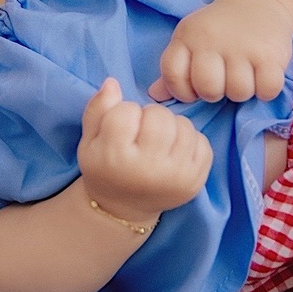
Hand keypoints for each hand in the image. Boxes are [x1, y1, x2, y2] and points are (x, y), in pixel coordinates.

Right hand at [77, 78, 212, 225]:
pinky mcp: (195, 182)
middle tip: (142, 131)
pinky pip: (202, 142)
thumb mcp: (89, 140)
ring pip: (183, 125)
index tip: (121, 127)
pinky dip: (189, 141)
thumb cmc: (104, 167)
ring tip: (158, 141)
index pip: (126, 110)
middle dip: (149, 115)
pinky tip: (174, 151)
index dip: (123, 111)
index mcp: (115, 158)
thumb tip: (113, 82)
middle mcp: (148, 169)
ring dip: (171, 126)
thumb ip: (98, 108)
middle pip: (159, 115)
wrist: (122, 209)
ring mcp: (175, 176)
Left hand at [149, 0, 292, 103]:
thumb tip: (155, 95)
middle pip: (208, 88)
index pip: (172, 74)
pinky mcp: (269, 54)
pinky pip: (266, 90)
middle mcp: (211, 39)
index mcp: (187, 36)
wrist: (258, 0)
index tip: (194, 86)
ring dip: (242, 91)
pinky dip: (266, 90)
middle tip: (223, 80)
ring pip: (238, 92)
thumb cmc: (219, 29)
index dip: (182, 90)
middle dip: (215, 93)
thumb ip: (174, 69)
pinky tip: (262, 75)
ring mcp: (241, 46)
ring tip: (244, 75)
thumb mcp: (191, 41)